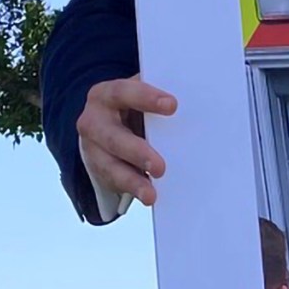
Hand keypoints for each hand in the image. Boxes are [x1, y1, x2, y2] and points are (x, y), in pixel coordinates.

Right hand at [78, 74, 177, 206]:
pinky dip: (132, 189)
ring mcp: (93, 148)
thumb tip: (195, 103)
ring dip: (132, 181)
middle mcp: (94, 121)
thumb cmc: (131, 106)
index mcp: (107, 95)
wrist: (106, 123)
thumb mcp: (139, 96)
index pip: (123, 92)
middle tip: (159, 167)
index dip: (145, 98)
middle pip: (112, 137)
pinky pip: (114, 182)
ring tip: (150, 193)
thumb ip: (157, 98)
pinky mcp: (98, 169)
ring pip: (110, 166)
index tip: (172, 105)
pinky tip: (148, 195)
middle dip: (137, 152)